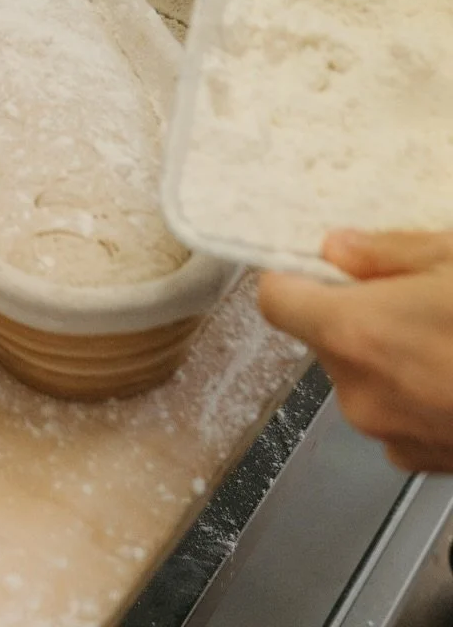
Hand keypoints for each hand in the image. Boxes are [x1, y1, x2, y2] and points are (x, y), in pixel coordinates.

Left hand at [259, 231, 452, 473]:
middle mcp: (361, 392)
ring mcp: (394, 435)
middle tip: (413, 293)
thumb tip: (340, 248)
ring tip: (447, 334)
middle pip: (326, 338)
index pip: (276, 301)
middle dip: (358, 314)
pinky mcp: (425, 464)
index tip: (313, 266)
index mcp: (356, 333)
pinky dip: (419, 392)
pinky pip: (398, 413)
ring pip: (364, 377)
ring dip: (392, 355)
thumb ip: (389, 253)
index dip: (293, 278)